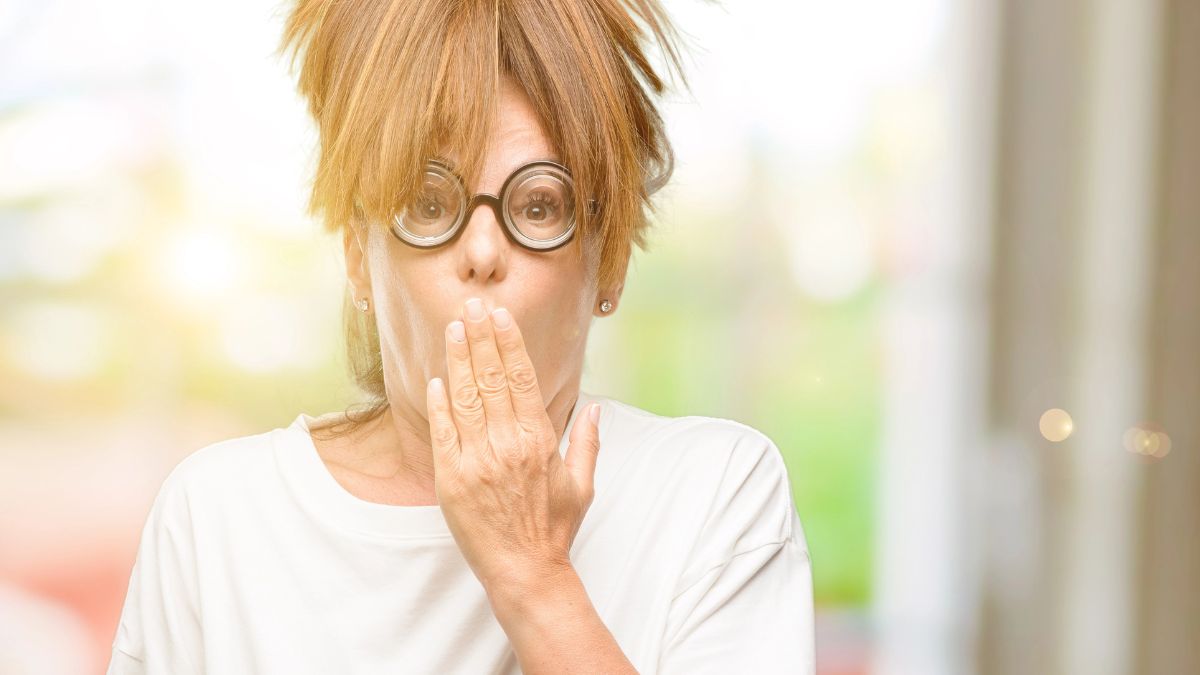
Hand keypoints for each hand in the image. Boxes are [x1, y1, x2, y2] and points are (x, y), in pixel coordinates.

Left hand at [424, 297, 601, 592]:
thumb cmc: (554, 528)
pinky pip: (443, 432)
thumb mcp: (581, 485)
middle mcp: (507, 444)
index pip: (521, 378)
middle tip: (470, 306)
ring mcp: (476, 460)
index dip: (508, 343)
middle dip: (479, 337)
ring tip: (452, 329)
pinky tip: (437, 379)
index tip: (499, 315)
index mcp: (538, 440)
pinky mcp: (451, 479)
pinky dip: (440, 403)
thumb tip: (594, 410)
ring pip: (465, 397)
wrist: (524, 570)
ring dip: (457, 360)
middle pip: (491, 378)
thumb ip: (586, 443)